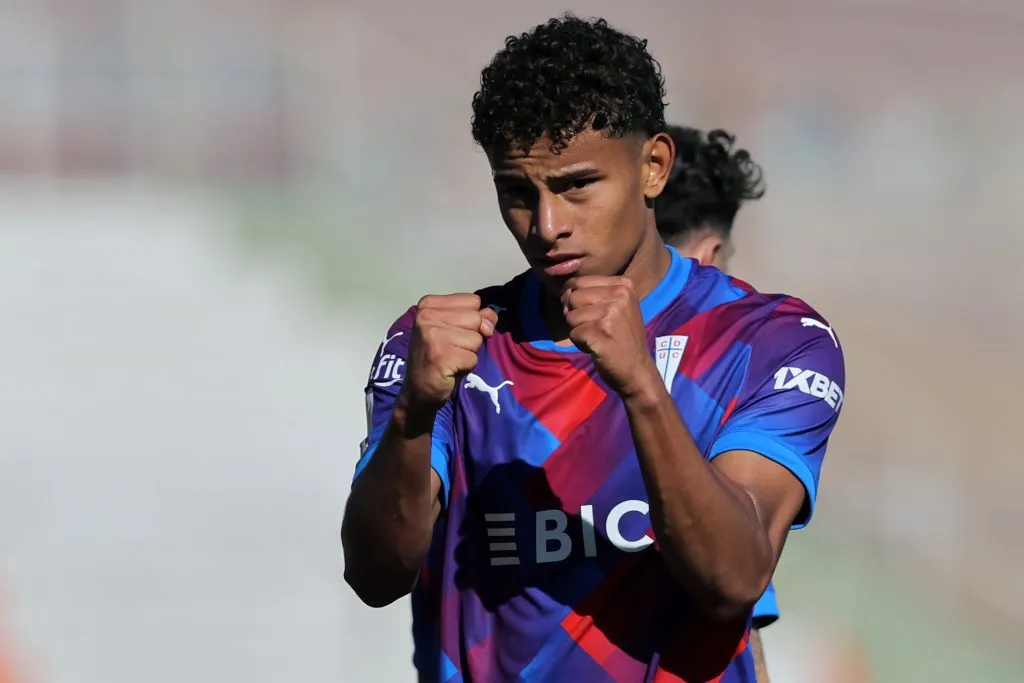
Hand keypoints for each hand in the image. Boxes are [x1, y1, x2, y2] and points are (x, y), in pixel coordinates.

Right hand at [404, 294, 497, 412]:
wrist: (419, 389)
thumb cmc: (439, 355)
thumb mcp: (457, 328)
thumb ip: (477, 317)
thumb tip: (489, 322)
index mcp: (428, 304)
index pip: (473, 301)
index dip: (472, 319)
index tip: (453, 332)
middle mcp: (426, 316)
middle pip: (476, 318)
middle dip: (471, 337)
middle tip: (452, 348)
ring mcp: (432, 336)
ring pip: (477, 339)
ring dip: (469, 353)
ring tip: (451, 358)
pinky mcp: (440, 356)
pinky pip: (473, 358)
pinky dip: (467, 366)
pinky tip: (450, 369)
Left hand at [562, 276, 659, 398]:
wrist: (637, 369)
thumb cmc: (623, 338)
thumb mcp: (618, 307)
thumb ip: (593, 294)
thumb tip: (564, 292)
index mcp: (623, 285)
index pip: (580, 281)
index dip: (574, 297)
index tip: (587, 312)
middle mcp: (619, 295)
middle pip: (573, 297)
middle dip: (575, 315)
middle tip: (594, 328)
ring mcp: (611, 313)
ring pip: (571, 316)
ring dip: (578, 330)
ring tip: (597, 337)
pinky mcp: (601, 332)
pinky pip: (573, 333)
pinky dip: (580, 343)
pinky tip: (596, 347)